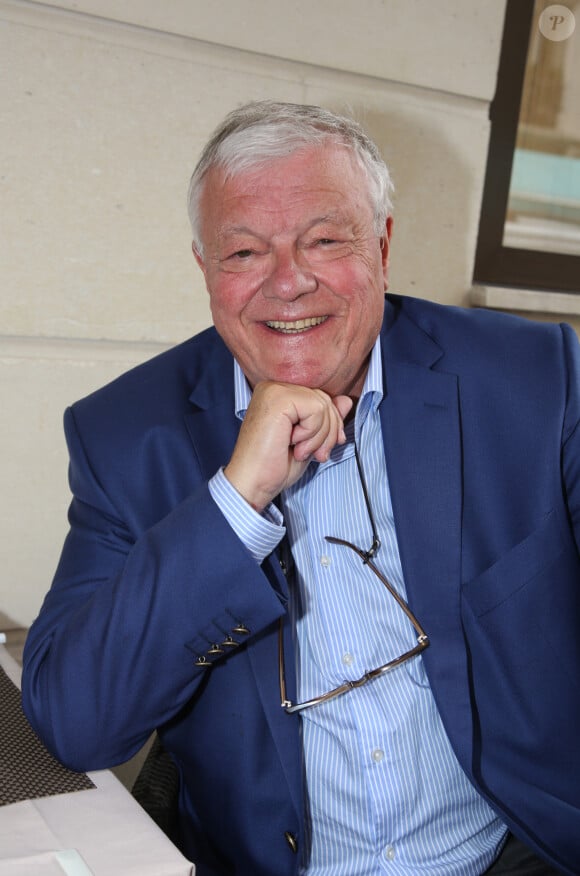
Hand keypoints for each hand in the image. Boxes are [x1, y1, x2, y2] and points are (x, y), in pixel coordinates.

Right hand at [224, 381, 352, 510]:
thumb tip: (346, 400)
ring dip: (319, 436)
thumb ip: (326, 419)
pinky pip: (316, 409)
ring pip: (323, 405)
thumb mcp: (310, 441)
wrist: (252, 484)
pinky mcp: (278, 399)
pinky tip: (294, 445)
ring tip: (300, 451)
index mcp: (277, 394)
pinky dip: (312, 433)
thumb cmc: (274, 467)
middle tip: (315, 454)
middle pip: (324, 400)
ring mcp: (274, 391)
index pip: (319, 398)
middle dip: (328, 432)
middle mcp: (273, 388)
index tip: (323, 449)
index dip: (330, 425)